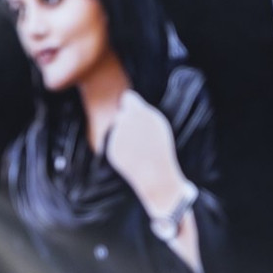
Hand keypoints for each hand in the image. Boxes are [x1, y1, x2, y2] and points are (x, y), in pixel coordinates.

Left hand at [103, 90, 188, 217]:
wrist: (156, 175)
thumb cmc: (160, 149)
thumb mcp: (156, 126)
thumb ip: (140, 113)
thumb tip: (124, 100)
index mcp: (142, 113)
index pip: (128, 98)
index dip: (129, 104)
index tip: (130, 109)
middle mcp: (128, 121)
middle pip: (120, 116)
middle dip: (126, 124)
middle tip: (139, 137)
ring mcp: (119, 135)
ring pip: (116, 130)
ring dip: (123, 137)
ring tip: (139, 149)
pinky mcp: (112, 148)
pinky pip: (113, 144)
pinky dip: (121, 149)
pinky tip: (132, 157)